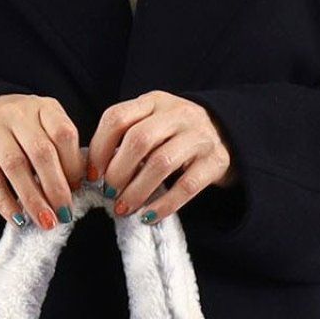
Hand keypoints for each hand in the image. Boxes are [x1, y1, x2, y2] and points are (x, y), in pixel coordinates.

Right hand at [0, 94, 86, 228]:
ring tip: (45, 221)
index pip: (63, 134)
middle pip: (40, 151)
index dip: (73, 166)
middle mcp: (16, 112)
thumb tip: (74, 191)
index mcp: (43, 107)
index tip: (78, 191)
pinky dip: (6, 203)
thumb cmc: (24, 136)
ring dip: (33, 198)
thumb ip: (62, 156)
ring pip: (15, 165)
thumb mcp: (46, 134)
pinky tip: (18, 220)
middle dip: (55, 188)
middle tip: (64, 214)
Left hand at [85, 91, 237, 223]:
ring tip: (124, 208)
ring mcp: (199, 136)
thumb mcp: (152, 124)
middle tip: (109, 195)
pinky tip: (149, 217)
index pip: (118, 117)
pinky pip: (186, 186)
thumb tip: (94, 171)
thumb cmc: (176, 136)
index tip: (92, 175)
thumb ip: (127, 138)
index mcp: (154, 101)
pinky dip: (164, 205)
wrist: (227, 135)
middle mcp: (177, 113)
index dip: (100, 148)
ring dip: (137, 190)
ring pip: (161, 163)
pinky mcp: (216, 161)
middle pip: (139, 140)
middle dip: (118, 172)